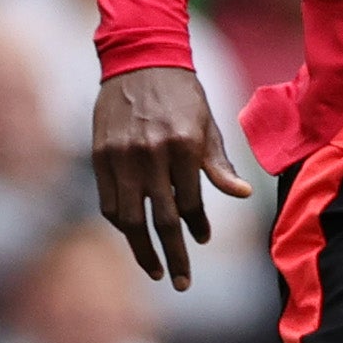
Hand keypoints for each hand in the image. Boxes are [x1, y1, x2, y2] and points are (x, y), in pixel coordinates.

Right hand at [92, 64, 252, 288]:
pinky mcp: (100, 155)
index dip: (197, 227)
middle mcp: (150, 154)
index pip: (189, 202)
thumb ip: (219, 164)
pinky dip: (120, 222)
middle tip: (180, 283)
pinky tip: (132, 233)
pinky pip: (108, 201)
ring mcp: (121, 156)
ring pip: (129, 218)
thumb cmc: (182, 94)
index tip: (201, 241)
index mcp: (183, 146)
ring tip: (154, 268)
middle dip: (172, 255)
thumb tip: (242, 194)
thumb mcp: (207, 125)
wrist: (139, 59)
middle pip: (160, 219)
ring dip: (141, 248)